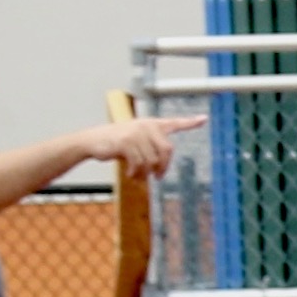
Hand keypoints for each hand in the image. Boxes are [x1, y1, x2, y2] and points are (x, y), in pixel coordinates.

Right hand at [83, 113, 204, 177]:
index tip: (204, 119)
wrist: (92, 140)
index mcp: (151, 124)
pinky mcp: (126, 143)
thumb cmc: (117, 144)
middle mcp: (146, 126)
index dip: (190, 122)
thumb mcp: (137, 142)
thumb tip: (161, 169)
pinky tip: (131, 174)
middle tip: (158, 176)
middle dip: (163, 167)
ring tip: (138, 176)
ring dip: (146, 173)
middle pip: (167, 151)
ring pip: (152, 160)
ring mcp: (136, 133)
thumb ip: (151, 149)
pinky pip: (139, 164)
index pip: (174, 123)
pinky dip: (137, 173)